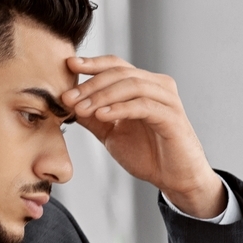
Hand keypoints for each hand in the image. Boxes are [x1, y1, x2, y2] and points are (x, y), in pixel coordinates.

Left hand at [61, 55, 225, 218]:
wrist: (174, 179)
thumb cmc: (148, 154)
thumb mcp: (111, 133)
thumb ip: (93, 117)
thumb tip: (68, 103)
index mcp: (144, 86)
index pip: (116, 65)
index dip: (92, 63)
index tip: (69, 65)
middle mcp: (157, 86)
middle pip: (120, 73)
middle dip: (91, 84)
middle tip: (68, 96)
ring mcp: (167, 100)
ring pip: (131, 86)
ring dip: (102, 96)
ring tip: (81, 108)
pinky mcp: (172, 117)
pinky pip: (143, 106)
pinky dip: (120, 108)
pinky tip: (102, 115)